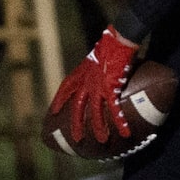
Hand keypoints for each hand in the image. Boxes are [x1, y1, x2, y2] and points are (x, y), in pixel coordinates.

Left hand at [52, 28, 142, 152]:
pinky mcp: (110, 88)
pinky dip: (119, 121)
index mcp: (82, 72)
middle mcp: (86, 82)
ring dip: (98, 128)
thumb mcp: (99, 53)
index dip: (59, 100)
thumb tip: (106, 65)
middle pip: (77, 107)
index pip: (65, 88)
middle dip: (75, 124)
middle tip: (75, 139)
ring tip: (103, 141)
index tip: (54, 112)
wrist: (118, 38)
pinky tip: (125, 132)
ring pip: (94, 112)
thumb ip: (98, 63)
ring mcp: (97, 86)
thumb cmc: (112, 42)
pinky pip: (114, 109)